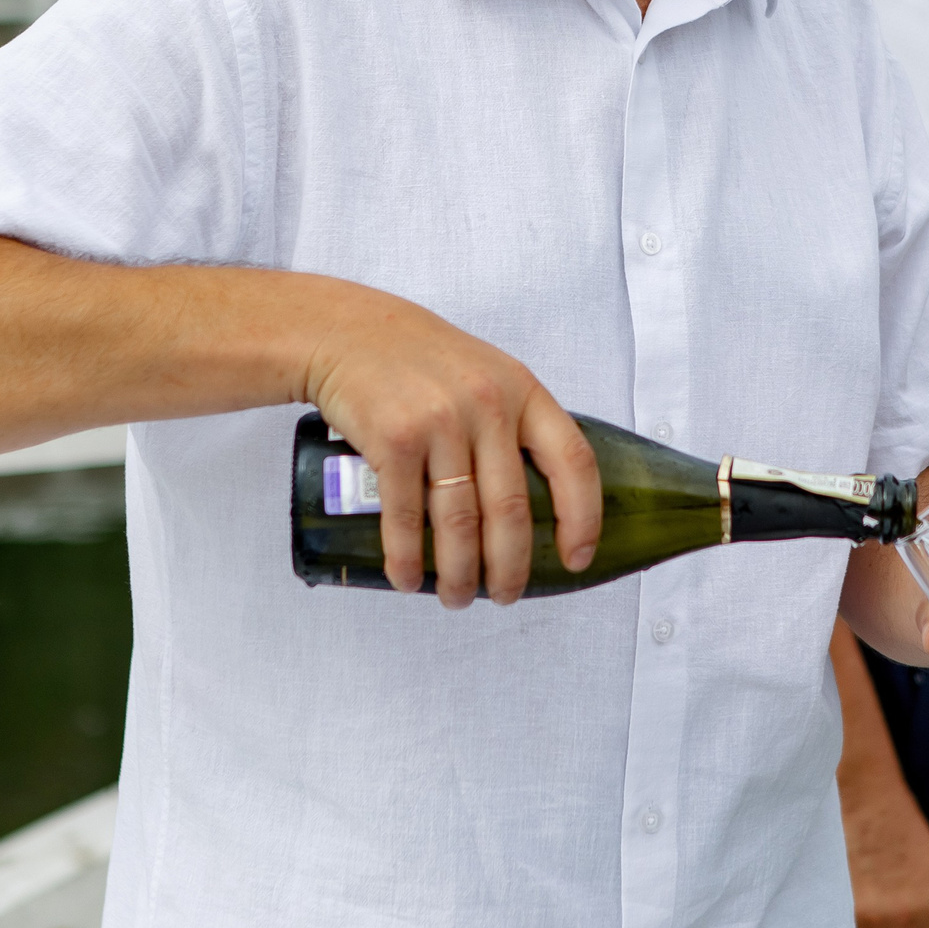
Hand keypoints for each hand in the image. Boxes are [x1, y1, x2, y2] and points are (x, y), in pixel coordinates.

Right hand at [303, 285, 599, 607]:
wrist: (346, 331)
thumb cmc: (418, 357)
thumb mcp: (486, 373)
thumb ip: (513, 423)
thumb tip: (537, 498)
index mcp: (522, 390)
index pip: (573, 462)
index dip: (582, 518)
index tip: (576, 558)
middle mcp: (487, 405)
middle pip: (511, 509)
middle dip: (509, 567)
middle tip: (504, 595)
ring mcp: (440, 422)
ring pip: (460, 522)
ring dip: (458, 573)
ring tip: (455, 596)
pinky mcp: (394, 439)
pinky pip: (406, 515)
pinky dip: (406, 557)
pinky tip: (407, 578)